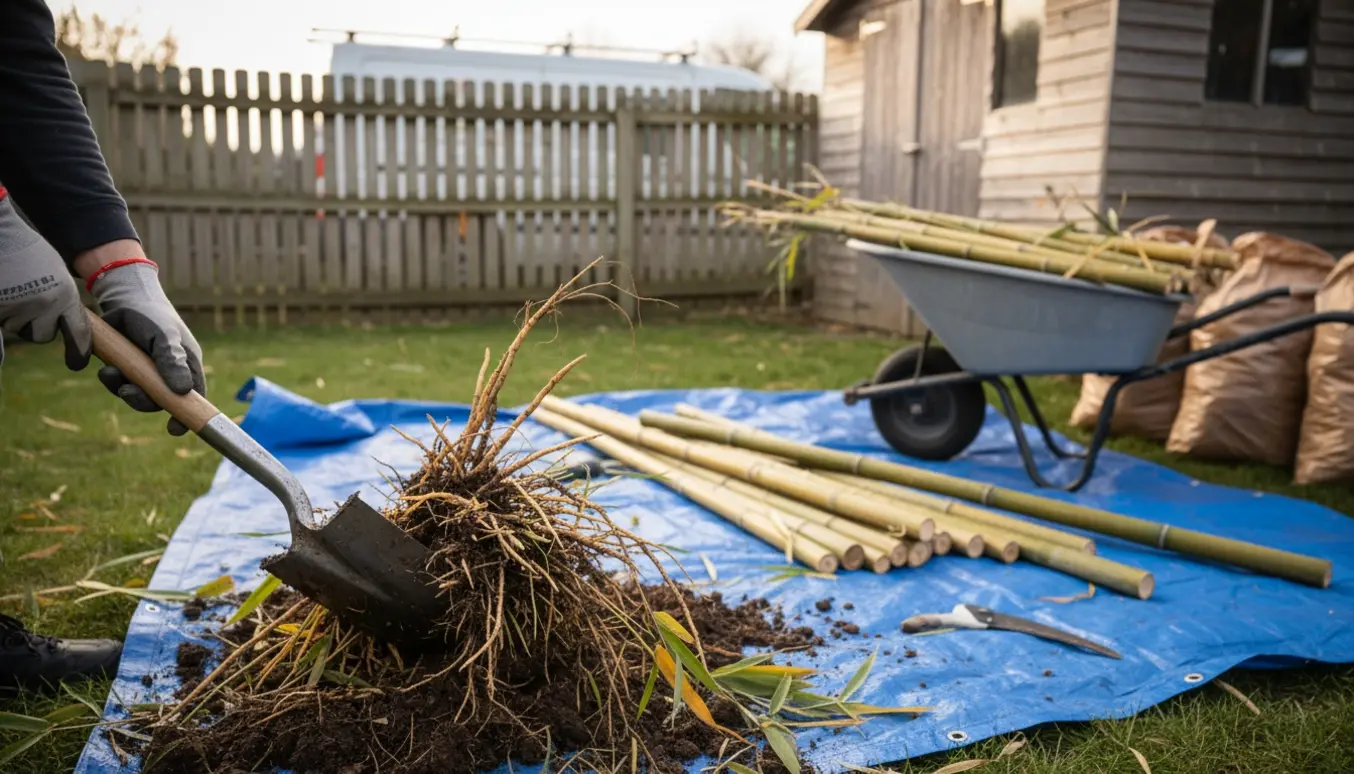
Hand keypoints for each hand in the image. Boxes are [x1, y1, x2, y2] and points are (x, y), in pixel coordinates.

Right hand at [0, 200, 90, 371]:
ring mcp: (17, 307)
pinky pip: (1, 329)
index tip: (77, 363)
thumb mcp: (55, 276)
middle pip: (43, 335)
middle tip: (28, 299)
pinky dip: (1, 328)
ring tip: (13, 289)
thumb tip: (65, 329)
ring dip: (15, 318)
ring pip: (19, 330)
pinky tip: (3, 325)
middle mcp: (44, 305)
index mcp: (65, 296)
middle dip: (36, 324)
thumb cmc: (29, 253)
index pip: (79, 333)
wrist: (2, 233)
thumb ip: (62, 302)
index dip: (79, 351)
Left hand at [77, 243, 205, 436]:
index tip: (174, 429)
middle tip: (127, 392)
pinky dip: (111, 380)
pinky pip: (120, 384)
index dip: (186, 415)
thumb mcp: (165, 337)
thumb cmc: (153, 315)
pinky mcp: (127, 367)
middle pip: (160, 401)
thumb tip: (182, 392)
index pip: (192, 397)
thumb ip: (172, 362)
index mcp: (187, 366)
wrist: (123, 297)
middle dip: (143, 401)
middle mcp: (168, 372)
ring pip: (138, 394)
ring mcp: (146, 371)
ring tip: (110, 373)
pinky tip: (105, 368)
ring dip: (122, 389)